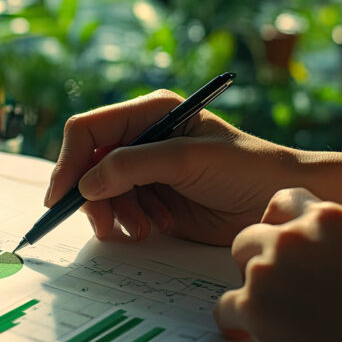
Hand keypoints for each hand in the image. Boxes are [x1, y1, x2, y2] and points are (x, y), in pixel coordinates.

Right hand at [44, 90, 301, 245]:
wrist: (278, 200)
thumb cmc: (245, 167)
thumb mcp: (189, 160)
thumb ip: (135, 166)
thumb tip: (86, 183)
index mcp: (150, 113)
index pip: (90, 130)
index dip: (70, 160)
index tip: (63, 194)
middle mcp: (143, 139)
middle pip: (89, 164)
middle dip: (95, 195)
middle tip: (107, 224)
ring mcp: (147, 171)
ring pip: (102, 193)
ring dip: (116, 214)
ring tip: (146, 228)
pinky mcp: (154, 200)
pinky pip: (121, 212)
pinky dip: (131, 223)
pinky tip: (159, 226)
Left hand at [213, 188, 341, 341]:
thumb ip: (336, 248)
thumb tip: (315, 261)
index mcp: (332, 217)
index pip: (286, 200)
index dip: (279, 224)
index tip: (279, 241)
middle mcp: (297, 234)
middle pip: (252, 235)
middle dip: (259, 258)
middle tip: (275, 286)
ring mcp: (271, 267)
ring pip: (240, 266)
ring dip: (251, 287)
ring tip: (272, 312)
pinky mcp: (255, 305)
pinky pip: (225, 307)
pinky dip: (234, 322)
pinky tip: (245, 331)